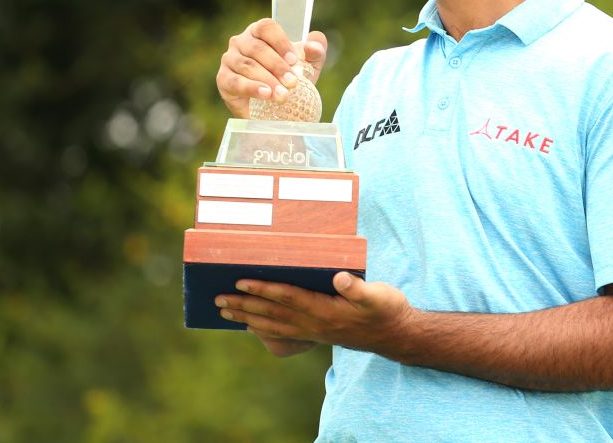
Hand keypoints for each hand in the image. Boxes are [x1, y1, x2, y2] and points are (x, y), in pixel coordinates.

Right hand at [215, 19, 327, 117]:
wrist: (274, 108)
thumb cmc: (289, 78)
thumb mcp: (308, 65)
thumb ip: (316, 51)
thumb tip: (313, 45)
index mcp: (260, 32)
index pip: (267, 27)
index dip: (281, 42)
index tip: (295, 61)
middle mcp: (241, 42)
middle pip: (257, 48)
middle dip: (277, 66)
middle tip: (293, 83)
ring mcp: (229, 60)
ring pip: (247, 65)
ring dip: (267, 80)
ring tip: (283, 95)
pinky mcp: (223, 79)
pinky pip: (235, 81)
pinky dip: (252, 88)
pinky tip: (266, 94)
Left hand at [215, 272, 415, 356]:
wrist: (394, 335)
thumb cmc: (386, 310)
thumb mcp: (378, 295)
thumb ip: (358, 288)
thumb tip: (341, 277)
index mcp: (325, 310)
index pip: (288, 297)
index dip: (264, 289)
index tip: (241, 280)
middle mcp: (314, 324)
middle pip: (272, 313)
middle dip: (244, 304)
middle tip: (218, 298)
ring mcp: (313, 331)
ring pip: (272, 324)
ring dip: (247, 317)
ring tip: (225, 311)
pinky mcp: (315, 334)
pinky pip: (281, 332)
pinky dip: (262, 328)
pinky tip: (250, 326)